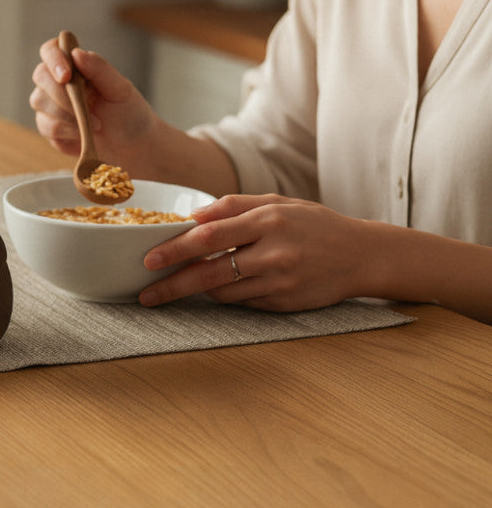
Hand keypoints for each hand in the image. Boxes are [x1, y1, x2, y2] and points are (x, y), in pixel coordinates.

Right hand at [29, 36, 156, 164]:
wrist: (130, 145)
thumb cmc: (127, 112)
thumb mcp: (120, 89)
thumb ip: (100, 69)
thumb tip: (76, 53)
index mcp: (75, 64)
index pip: (51, 50)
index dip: (54, 59)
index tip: (66, 76)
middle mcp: (57, 80)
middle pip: (41, 75)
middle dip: (61, 94)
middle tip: (88, 106)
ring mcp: (49, 103)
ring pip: (39, 101)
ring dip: (67, 114)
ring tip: (96, 124)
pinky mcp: (48, 127)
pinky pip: (45, 126)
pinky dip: (67, 131)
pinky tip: (83, 134)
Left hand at [138, 194, 373, 310]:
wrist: (362, 255)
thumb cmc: (313, 224)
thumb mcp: (276, 202)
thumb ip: (232, 206)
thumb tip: (192, 217)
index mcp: (268, 220)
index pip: (210, 236)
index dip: (176, 249)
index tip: (149, 258)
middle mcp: (273, 253)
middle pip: (210, 273)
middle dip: (173, 284)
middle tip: (146, 293)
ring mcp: (280, 283)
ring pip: (224, 292)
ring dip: (197, 291)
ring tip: (176, 287)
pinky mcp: (285, 305)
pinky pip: (243, 303)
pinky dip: (226, 296)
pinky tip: (219, 289)